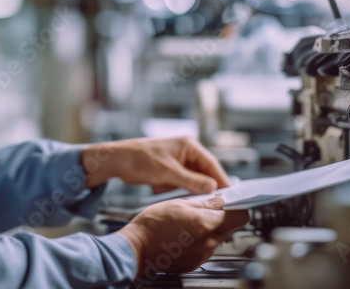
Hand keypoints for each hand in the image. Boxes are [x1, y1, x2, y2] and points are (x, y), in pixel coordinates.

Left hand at [81, 136, 230, 193]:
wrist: (118, 161)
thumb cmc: (141, 159)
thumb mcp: (168, 172)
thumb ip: (191, 180)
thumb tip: (213, 187)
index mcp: (189, 146)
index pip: (212, 164)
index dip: (221, 180)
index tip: (231, 195)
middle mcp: (187, 152)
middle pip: (206, 173)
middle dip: (209, 188)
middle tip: (218, 204)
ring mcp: (179, 162)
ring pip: (195, 180)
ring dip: (195, 191)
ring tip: (201, 204)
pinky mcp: (172, 172)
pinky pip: (184, 184)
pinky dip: (182, 191)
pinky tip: (182, 198)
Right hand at [117, 199, 248, 279]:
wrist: (136, 249)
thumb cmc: (152, 225)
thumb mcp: (179, 203)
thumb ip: (205, 202)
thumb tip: (222, 198)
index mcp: (205, 224)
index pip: (241, 216)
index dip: (239, 207)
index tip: (234, 202)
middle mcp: (208, 242)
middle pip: (230, 227)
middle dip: (223, 217)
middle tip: (208, 208)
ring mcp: (202, 255)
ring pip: (218, 238)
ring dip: (211, 228)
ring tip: (191, 222)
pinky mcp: (195, 263)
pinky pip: (206, 248)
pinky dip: (201, 240)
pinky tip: (185, 235)